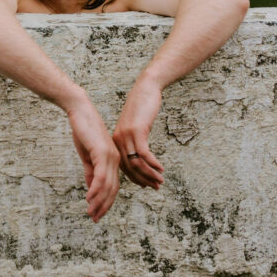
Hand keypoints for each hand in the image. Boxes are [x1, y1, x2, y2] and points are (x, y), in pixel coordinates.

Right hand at [67, 99, 119, 222]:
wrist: (80, 111)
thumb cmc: (83, 131)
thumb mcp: (87, 155)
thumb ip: (91, 171)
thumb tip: (91, 187)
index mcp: (113, 160)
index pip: (113, 186)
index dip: (106, 202)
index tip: (98, 214)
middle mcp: (115, 160)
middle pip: (112, 189)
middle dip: (104, 206)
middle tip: (95, 219)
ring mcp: (110, 156)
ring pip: (107, 185)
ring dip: (99, 201)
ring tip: (91, 213)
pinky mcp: (102, 152)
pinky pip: (100, 175)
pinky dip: (95, 189)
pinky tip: (89, 198)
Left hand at [112, 73, 164, 189]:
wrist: (145, 90)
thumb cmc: (141, 109)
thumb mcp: (135, 128)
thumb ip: (134, 141)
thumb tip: (140, 157)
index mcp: (116, 141)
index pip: (124, 168)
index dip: (136, 179)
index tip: (147, 186)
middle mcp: (118, 140)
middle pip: (129, 168)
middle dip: (144, 180)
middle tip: (156, 187)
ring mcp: (126, 136)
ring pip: (137, 163)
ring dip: (150, 174)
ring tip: (160, 180)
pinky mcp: (136, 131)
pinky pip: (144, 154)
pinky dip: (153, 163)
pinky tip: (161, 168)